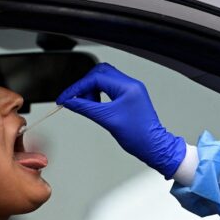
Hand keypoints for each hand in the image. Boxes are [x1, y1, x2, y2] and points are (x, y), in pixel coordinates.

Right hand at [57, 63, 185, 177]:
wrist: (154, 146)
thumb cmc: (138, 136)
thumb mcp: (107, 120)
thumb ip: (86, 108)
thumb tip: (70, 102)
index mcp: (127, 87)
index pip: (96, 78)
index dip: (77, 87)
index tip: (65, 98)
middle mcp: (131, 84)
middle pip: (100, 73)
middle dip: (84, 85)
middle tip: (76, 100)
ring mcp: (131, 89)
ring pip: (104, 79)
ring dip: (92, 89)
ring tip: (88, 105)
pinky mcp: (130, 96)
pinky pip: (110, 87)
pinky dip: (99, 93)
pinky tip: (95, 105)